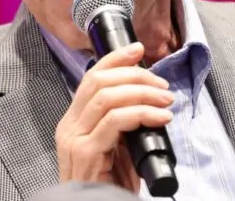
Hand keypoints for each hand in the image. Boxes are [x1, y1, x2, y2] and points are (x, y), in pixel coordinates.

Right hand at [54, 42, 173, 192]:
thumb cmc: (110, 185)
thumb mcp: (117, 146)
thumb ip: (123, 122)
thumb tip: (149, 96)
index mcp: (74, 120)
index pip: (91, 77)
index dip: (115, 59)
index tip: (138, 49)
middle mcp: (69, 126)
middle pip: (98, 81)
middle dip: (135, 76)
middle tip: (162, 85)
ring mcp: (74, 139)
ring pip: (107, 97)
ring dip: (142, 93)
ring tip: (166, 102)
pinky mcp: (85, 153)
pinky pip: (115, 121)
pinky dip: (142, 113)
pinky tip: (161, 119)